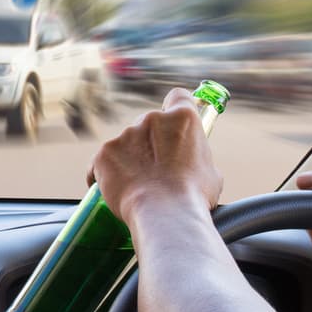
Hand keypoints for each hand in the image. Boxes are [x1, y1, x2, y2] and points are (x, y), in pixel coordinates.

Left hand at [87, 88, 221, 226]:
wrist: (165, 214)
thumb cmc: (192, 196)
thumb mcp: (210, 171)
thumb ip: (196, 156)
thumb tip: (191, 161)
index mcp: (183, 118)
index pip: (178, 97)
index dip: (175, 109)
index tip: (173, 122)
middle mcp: (151, 119)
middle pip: (148, 125)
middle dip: (149, 144)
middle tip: (155, 170)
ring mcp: (124, 135)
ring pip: (124, 145)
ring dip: (128, 160)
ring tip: (137, 187)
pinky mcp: (104, 153)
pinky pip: (101, 163)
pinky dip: (105, 174)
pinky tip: (114, 190)